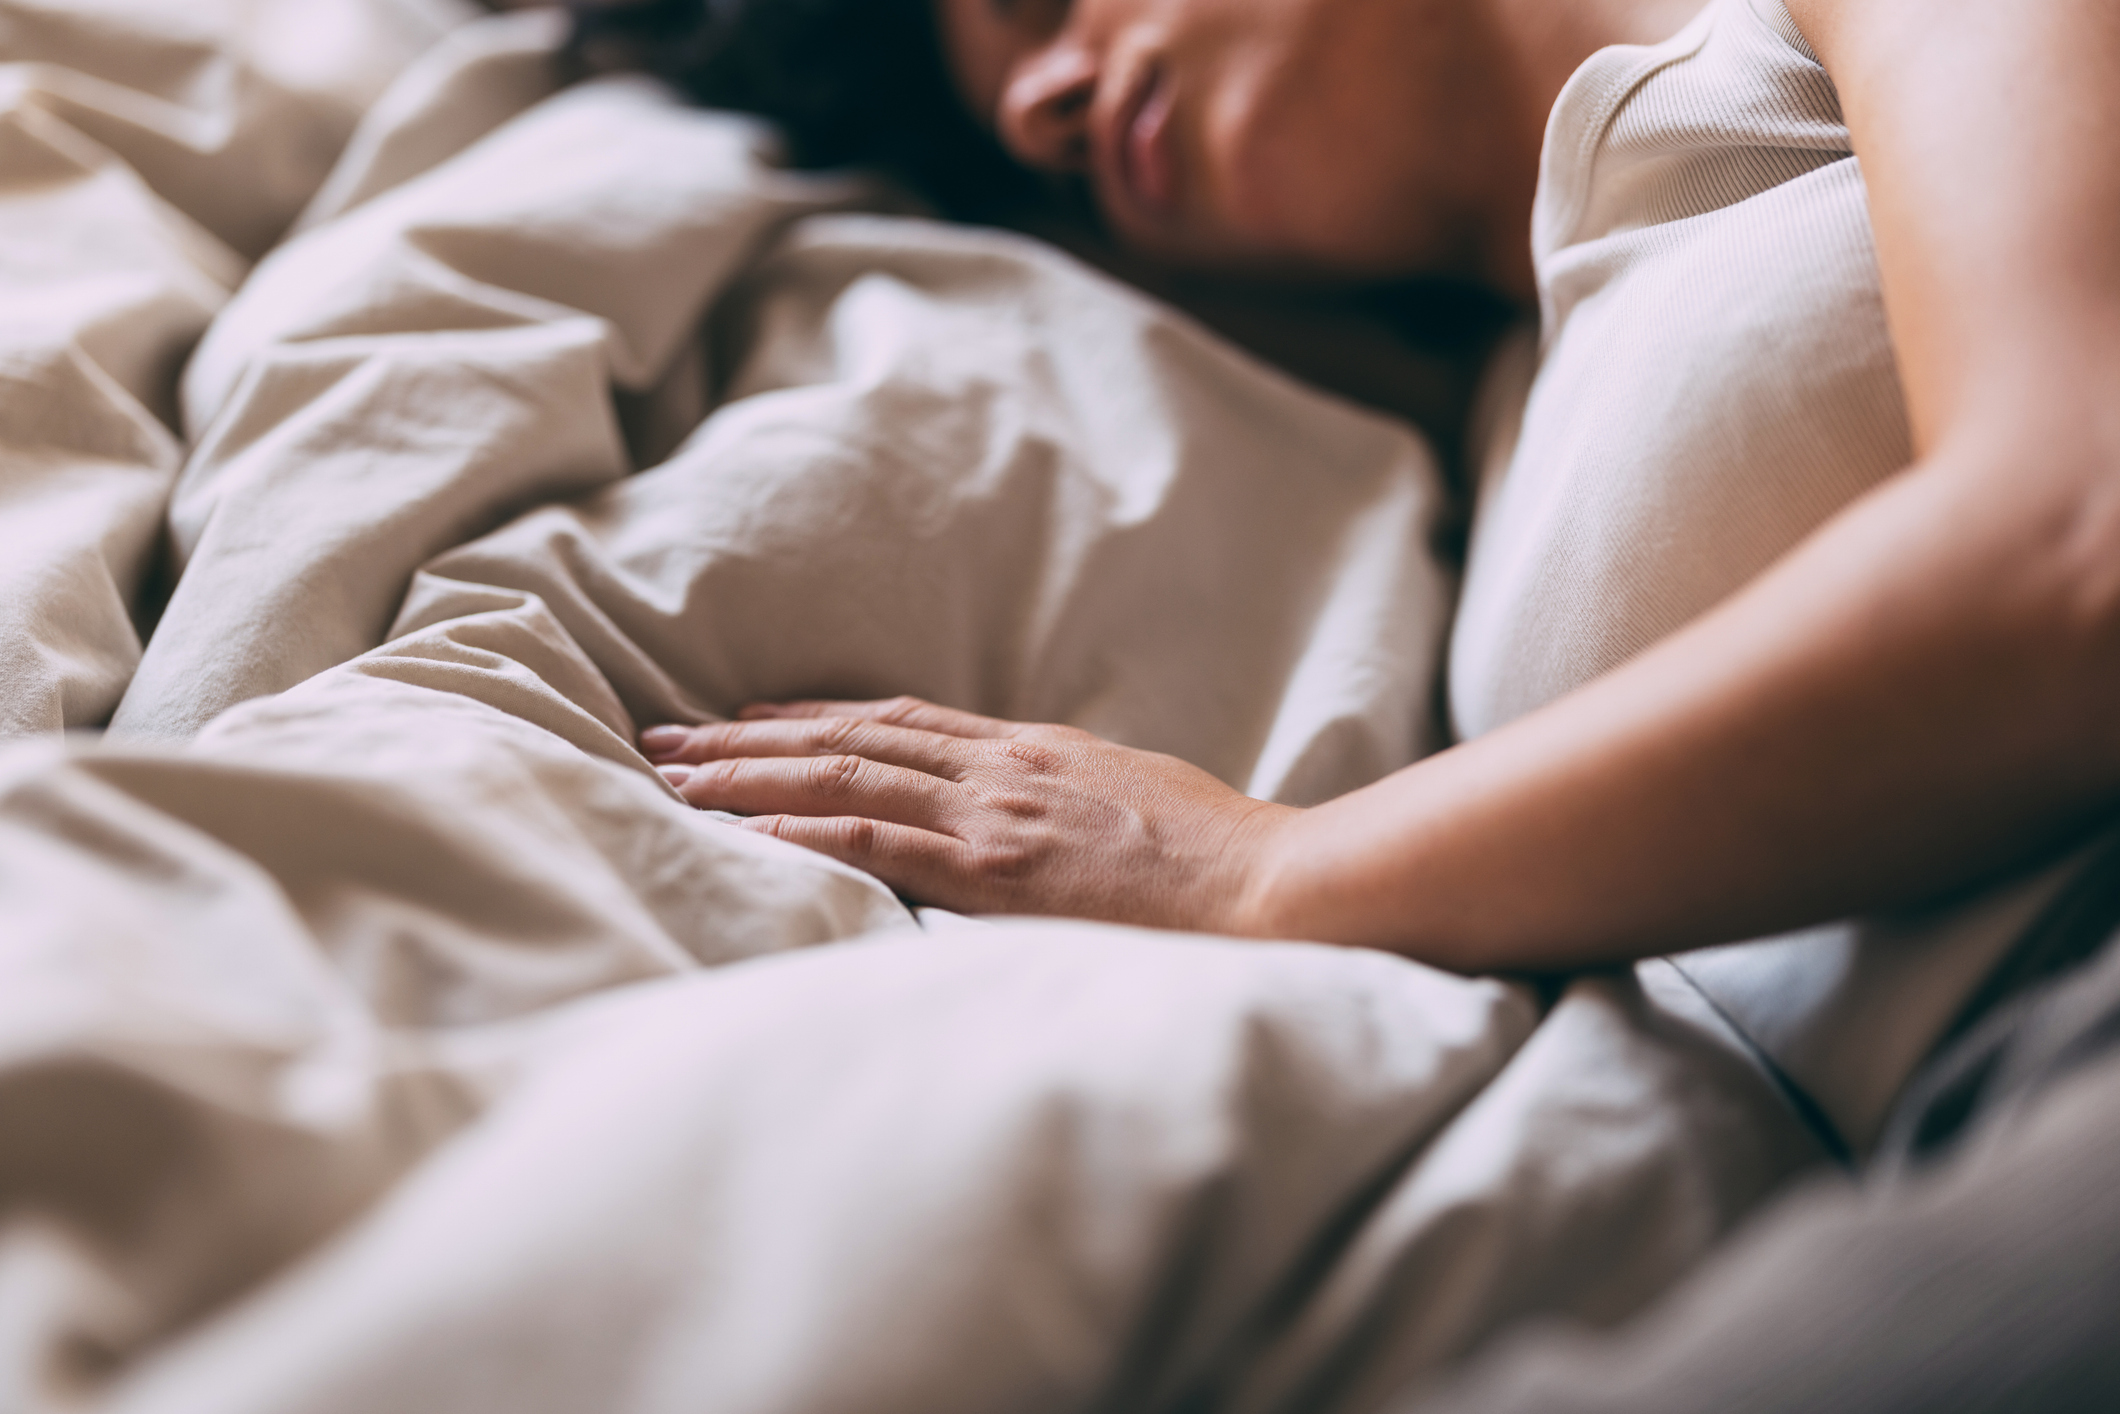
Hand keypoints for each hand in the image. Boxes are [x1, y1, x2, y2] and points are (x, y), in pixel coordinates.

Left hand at [639, 697, 1296, 931]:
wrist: (1276, 889)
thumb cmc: (1222, 860)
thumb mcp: (1134, 802)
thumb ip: (1065, 800)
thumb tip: (1026, 819)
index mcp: (1034, 752)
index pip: (897, 722)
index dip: (811, 718)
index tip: (745, 720)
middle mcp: (1002, 770)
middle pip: (849, 740)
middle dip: (748, 740)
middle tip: (664, 737)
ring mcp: (997, 816)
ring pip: (845, 779)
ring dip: (749, 778)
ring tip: (672, 775)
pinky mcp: (998, 873)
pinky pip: (882, 843)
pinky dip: (808, 833)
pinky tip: (746, 833)